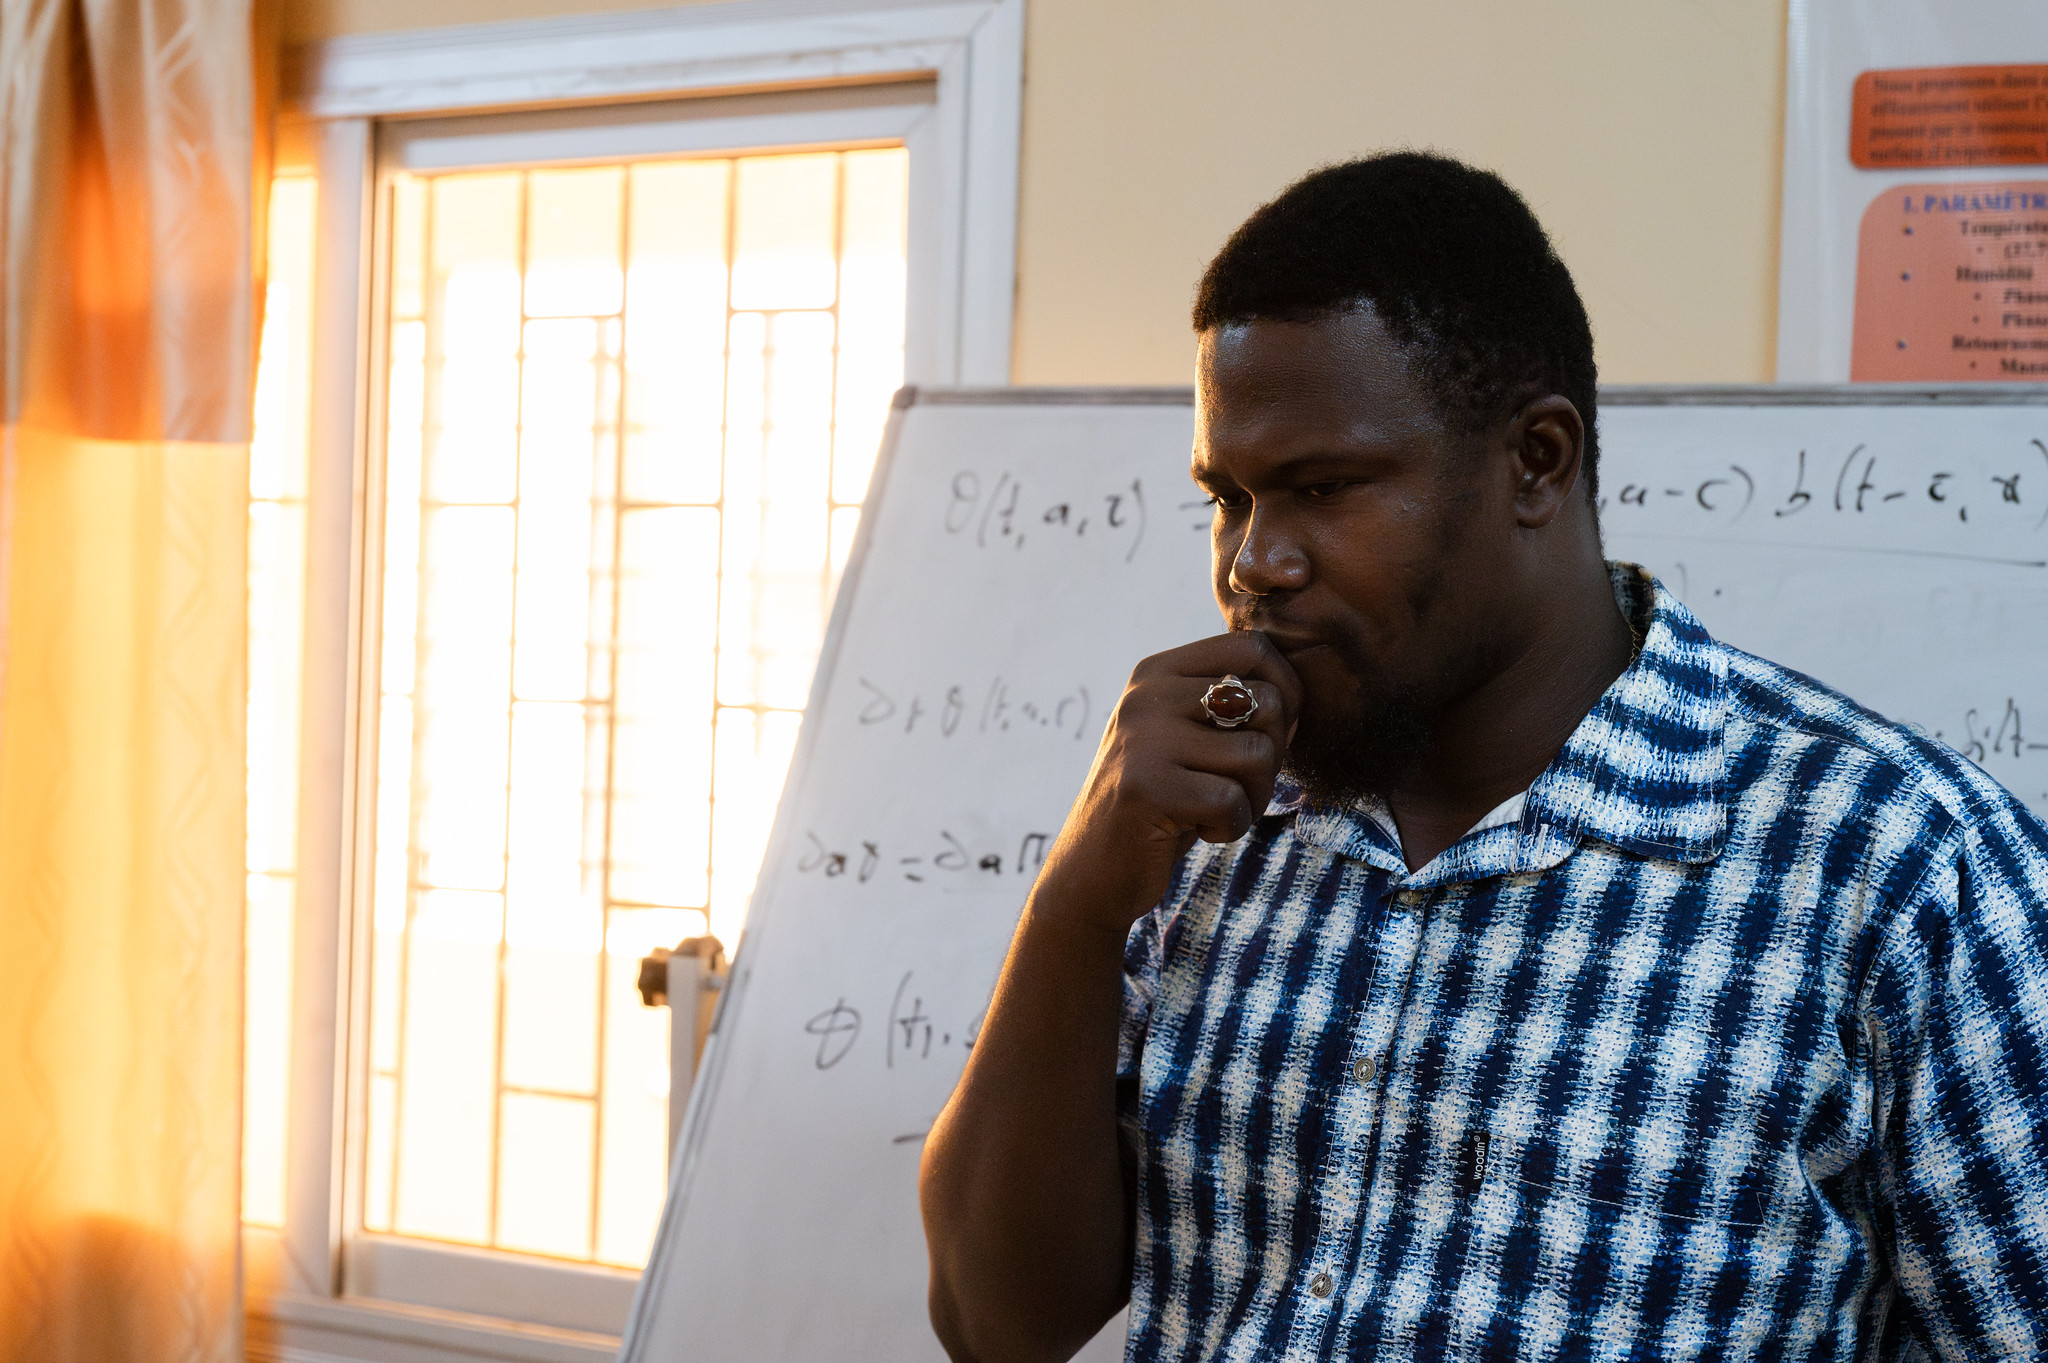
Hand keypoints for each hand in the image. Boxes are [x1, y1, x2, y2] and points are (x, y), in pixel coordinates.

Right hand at [1030, 632, 1300, 937]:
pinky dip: (1230, 827)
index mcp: (1157, 672)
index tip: (1267, 737)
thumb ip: (1233, 708)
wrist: (1092, 869)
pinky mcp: (1145, 788)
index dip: (1286, 691)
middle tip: (1234, 788)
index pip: (1253, 647)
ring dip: (1253, 798)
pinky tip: (1196, 831)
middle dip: (1271, 758)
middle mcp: (1146, 695)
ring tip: (1214, 811)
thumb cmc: (1160, 802)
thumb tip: (1297, 699)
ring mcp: (1142, 739)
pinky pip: (1232, 800)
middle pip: (1268, 703)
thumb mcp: (1187, 738)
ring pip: (1258, 754)